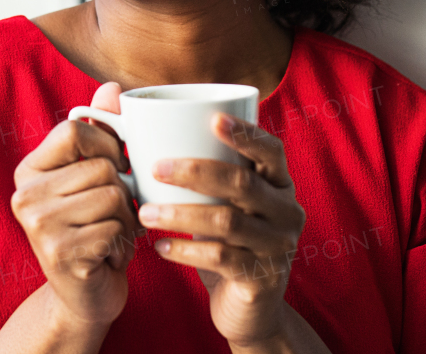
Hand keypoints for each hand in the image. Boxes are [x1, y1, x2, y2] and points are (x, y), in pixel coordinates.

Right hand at [10, 82, 136, 329]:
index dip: (106, 145)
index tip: (113, 168)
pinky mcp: (59, 254)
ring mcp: (38, 226)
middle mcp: (24, 195)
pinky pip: (115, 228)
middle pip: (102, 167)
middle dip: (122, 193)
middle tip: (110, 217)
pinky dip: (122, 243)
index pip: (73, 130)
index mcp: (29, 171)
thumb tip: (112, 88)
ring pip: (113, 197)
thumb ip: (101, 130)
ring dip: (125, 220)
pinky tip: (107, 255)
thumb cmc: (94, 229)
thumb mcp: (95, 177)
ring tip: (109, 235)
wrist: (86, 297)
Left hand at [137, 114, 305, 349]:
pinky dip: (185, 250)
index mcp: (279, 184)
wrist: (250, 307)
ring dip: (181, 214)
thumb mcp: (222, 202)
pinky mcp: (262, 278)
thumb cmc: (226, 239)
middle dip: (195, 171)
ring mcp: (278, 246)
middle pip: (243, 182)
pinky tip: (159, 246)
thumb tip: (138, 123)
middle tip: (155, 168)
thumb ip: (199, 168)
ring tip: (146, 212)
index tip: (212, 118)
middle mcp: (287, 212)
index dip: (246, 133)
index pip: (271, 151)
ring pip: (227, 221)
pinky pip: (221, 258)